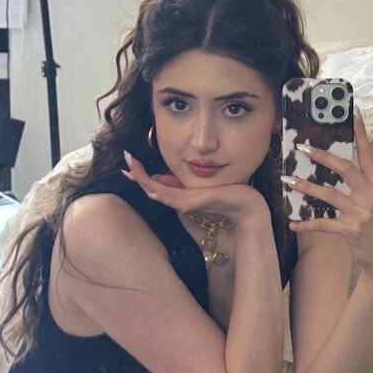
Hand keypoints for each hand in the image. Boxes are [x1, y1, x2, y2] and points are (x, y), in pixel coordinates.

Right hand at [121, 152, 268, 225]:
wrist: (247, 208)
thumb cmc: (227, 196)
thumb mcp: (200, 187)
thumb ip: (180, 185)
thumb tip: (159, 179)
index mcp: (181, 196)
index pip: (155, 186)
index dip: (141, 176)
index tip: (128, 165)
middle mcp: (182, 201)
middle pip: (153, 189)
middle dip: (138, 176)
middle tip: (125, 164)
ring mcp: (189, 203)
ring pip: (161, 193)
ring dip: (145, 182)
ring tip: (133, 170)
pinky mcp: (199, 202)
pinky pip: (177, 198)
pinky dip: (164, 193)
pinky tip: (153, 188)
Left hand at [285, 112, 372, 279]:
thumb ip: (363, 184)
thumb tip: (339, 165)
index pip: (368, 156)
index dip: (361, 135)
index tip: (353, 116)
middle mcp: (371, 196)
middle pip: (345, 169)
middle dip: (323, 156)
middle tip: (303, 148)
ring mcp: (360, 213)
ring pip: (329, 195)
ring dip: (306, 187)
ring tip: (288, 180)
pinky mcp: (349, 230)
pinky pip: (323, 224)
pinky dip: (306, 224)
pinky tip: (292, 223)